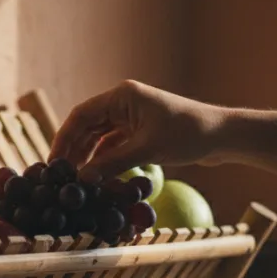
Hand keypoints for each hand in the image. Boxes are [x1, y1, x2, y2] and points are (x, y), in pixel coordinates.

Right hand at [49, 80, 226, 178]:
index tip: (53, 162)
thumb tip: (82, 181)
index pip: (81, 115)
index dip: (63, 138)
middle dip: (73, 151)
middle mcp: (124, 103)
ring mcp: (132, 117)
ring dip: (88, 158)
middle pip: (87, 127)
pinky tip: (98, 179)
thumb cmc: (188, 134)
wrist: (223, 136)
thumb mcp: (147, 150)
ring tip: (77, 181)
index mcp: (122, 96)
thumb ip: (111, 164)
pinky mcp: (141, 132)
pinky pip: (114, 146)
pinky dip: (105, 161)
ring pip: (99, 138)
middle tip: (61, 176)